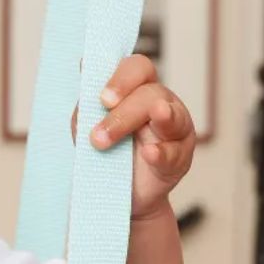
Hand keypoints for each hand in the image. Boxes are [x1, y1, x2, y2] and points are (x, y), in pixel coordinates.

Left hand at [71, 54, 196, 220]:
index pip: (137, 69)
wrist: (115, 197)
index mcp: (137, 92)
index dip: (122, 78)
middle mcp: (161, 104)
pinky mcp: (179, 159)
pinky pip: (174, 152)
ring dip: (149, 122)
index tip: (102, 99)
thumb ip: (87, 105)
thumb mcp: (88, 129)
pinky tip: (150, 153)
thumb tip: (84, 66)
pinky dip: (161, 153)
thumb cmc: (105, 155)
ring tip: (149, 118)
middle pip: (151, 93)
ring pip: (170, 116)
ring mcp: (175, 130)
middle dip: (122, 114)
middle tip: (98, 137)